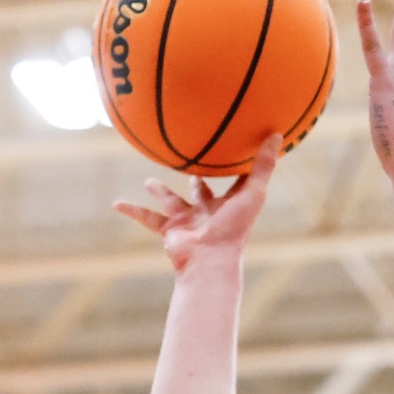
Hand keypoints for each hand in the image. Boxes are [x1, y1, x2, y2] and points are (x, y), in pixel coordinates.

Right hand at [114, 134, 280, 270]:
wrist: (210, 260)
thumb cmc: (234, 229)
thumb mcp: (252, 192)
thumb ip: (263, 165)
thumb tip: (277, 133)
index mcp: (227, 205)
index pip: (230, 184)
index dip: (230, 170)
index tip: (227, 152)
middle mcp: (206, 213)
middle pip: (199, 194)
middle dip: (195, 182)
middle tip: (190, 166)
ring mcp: (186, 222)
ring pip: (170, 203)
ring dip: (159, 193)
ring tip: (149, 182)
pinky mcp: (170, 231)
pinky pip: (147, 218)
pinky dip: (132, 211)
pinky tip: (116, 204)